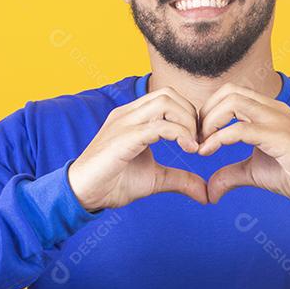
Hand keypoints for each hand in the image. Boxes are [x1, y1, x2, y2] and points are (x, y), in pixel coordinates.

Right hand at [67, 86, 207, 210]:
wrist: (83, 194)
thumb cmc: (113, 183)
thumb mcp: (155, 180)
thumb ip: (180, 180)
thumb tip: (206, 192)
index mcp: (134, 117)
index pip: (168, 97)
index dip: (190, 115)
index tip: (199, 140)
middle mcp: (128, 114)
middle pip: (168, 94)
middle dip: (191, 115)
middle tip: (199, 142)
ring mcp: (124, 123)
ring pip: (164, 102)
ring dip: (186, 121)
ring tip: (193, 145)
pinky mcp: (123, 138)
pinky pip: (157, 126)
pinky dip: (179, 134)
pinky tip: (189, 149)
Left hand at [196, 82, 289, 203]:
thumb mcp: (254, 173)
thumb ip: (230, 175)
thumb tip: (210, 191)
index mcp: (267, 110)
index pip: (230, 93)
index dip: (208, 111)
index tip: (198, 136)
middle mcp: (272, 108)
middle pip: (228, 91)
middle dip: (205, 113)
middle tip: (196, 139)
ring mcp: (277, 119)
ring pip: (233, 102)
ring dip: (210, 122)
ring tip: (202, 145)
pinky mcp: (280, 137)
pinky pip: (241, 129)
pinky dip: (219, 139)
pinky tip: (208, 152)